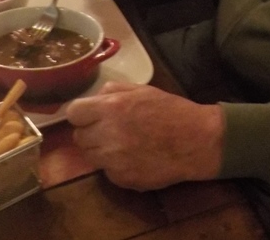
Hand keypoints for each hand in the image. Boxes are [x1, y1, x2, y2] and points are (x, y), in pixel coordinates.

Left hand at [66, 82, 223, 190]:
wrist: (196, 141)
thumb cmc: (171, 111)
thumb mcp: (142, 90)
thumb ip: (113, 90)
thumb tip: (93, 98)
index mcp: (111, 107)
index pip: (73, 113)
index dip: (82, 114)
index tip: (90, 115)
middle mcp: (107, 134)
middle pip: (78, 137)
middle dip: (90, 133)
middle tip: (109, 130)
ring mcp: (113, 160)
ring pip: (90, 156)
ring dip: (101, 150)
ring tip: (123, 144)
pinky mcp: (121, 179)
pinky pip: (106, 172)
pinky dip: (115, 166)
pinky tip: (134, 158)